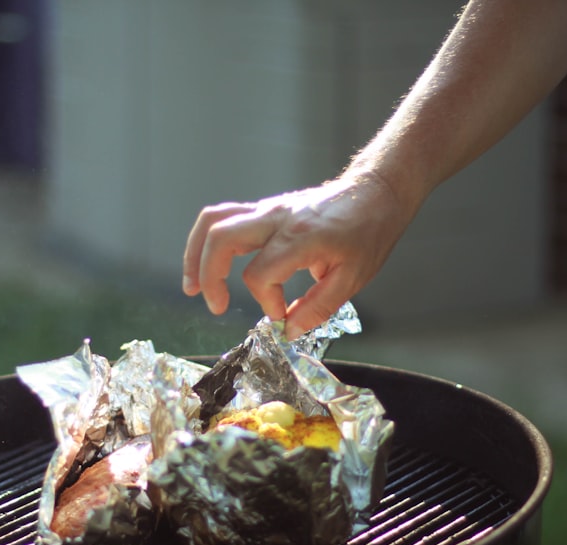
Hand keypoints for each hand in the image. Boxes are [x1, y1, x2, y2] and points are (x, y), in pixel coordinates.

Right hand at [182, 171, 413, 339]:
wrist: (374, 193)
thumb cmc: (368, 234)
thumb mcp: (353, 278)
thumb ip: (318, 306)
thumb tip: (288, 329)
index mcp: (300, 237)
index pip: (260, 274)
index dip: (266, 302)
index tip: (282, 315)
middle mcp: (277, 218)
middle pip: (221, 238)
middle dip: (210, 276)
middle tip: (215, 306)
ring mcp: (268, 210)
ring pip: (214, 221)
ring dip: (195, 254)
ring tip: (192, 287)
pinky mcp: (265, 210)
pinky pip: (224, 218)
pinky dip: (207, 242)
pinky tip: (206, 265)